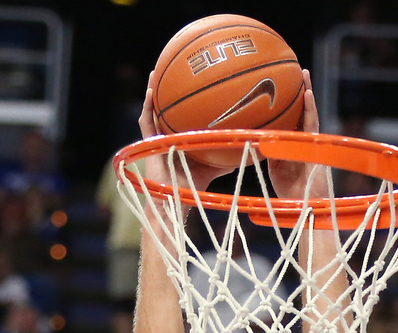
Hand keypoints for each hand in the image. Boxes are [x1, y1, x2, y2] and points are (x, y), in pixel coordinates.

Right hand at [138, 76, 233, 192]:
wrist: (174, 199)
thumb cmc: (192, 186)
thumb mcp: (214, 167)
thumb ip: (227, 156)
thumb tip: (250, 147)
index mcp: (184, 137)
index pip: (185, 114)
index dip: (189, 100)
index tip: (196, 81)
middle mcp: (170, 134)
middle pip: (169, 108)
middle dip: (171, 89)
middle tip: (177, 69)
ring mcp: (158, 136)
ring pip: (155, 110)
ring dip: (155, 91)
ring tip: (157, 72)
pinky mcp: (148, 142)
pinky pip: (146, 121)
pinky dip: (148, 106)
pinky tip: (151, 91)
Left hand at [267, 69, 327, 201]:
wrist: (303, 208)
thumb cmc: (289, 193)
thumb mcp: (273, 168)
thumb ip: (266, 151)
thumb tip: (250, 136)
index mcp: (293, 145)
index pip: (291, 119)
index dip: (287, 103)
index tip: (280, 85)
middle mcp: (304, 141)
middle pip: (301, 112)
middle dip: (298, 92)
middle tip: (294, 70)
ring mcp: (312, 143)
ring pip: (309, 113)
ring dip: (307, 93)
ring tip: (303, 74)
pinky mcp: (318, 147)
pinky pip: (313, 125)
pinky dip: (310, 108)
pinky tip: (307, 94)